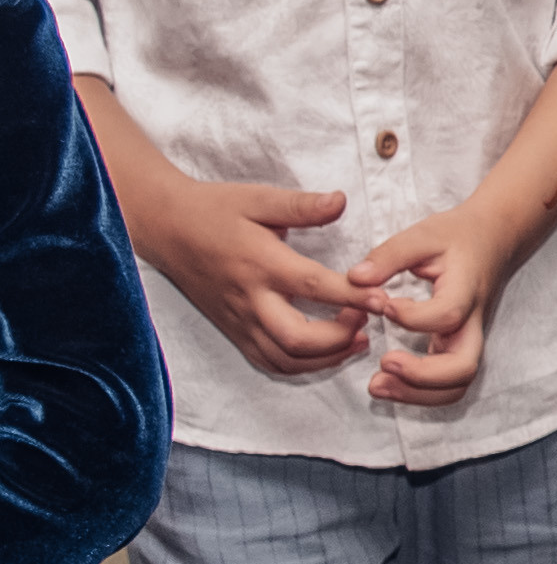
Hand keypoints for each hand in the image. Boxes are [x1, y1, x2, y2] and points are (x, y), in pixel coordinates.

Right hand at [143, 177, 371, 380]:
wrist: (166, 228)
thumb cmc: (215, 209)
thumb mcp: (258, 198)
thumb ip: (301, 205)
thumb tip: (342, 201)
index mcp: (259, 262)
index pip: (312, 285)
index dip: (351, 296)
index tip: (382, 297)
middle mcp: (249, 298)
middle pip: (296, 337)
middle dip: (339, 337)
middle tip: (367, 319)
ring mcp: (239, 320)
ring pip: (284, 359)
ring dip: (326, 358)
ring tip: (357, 340)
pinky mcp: (234, 331)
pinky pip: (268, 361)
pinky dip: (301, 365)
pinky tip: (326, 352)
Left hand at [350, 197, 520, 401]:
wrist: (494, 239)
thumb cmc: (457, 237)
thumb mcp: (423, 235)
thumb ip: (388, 256)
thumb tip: (355, 278)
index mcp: (466, 290)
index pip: (447, 314)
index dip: (413, 317)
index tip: (384, 305)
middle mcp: (473, 322)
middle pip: (463, 367)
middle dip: (421, 376)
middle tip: (383, 363)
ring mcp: (469, 339)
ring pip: (457, 385)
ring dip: (418, 394)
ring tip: (377, 384)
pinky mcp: (458, 347)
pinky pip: (448, 383)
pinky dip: (421, 393)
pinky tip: (390, 383)